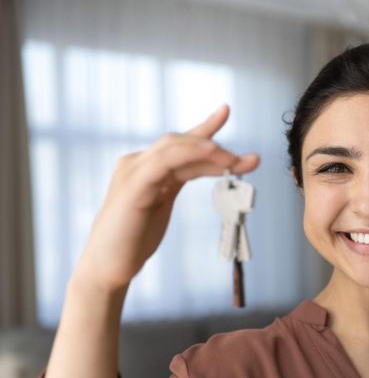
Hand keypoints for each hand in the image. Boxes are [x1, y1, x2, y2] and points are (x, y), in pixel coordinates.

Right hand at [75, 105, 259, 291]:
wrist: (108, 266)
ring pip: (175, 148)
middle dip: (218, 148)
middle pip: (182, 144)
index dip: (204, 127)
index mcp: (146, 167)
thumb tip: (202, 170)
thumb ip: (176, 182)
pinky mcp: (132, 187)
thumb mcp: (161, 203)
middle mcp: (138, 164)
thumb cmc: (133, 236)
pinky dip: (187, 153)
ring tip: (235, 158)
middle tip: (251, 159)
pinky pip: (163, 162)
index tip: (225, 111)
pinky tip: (210, 151)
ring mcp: (133, 172)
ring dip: (209, 151)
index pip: (180, 144)